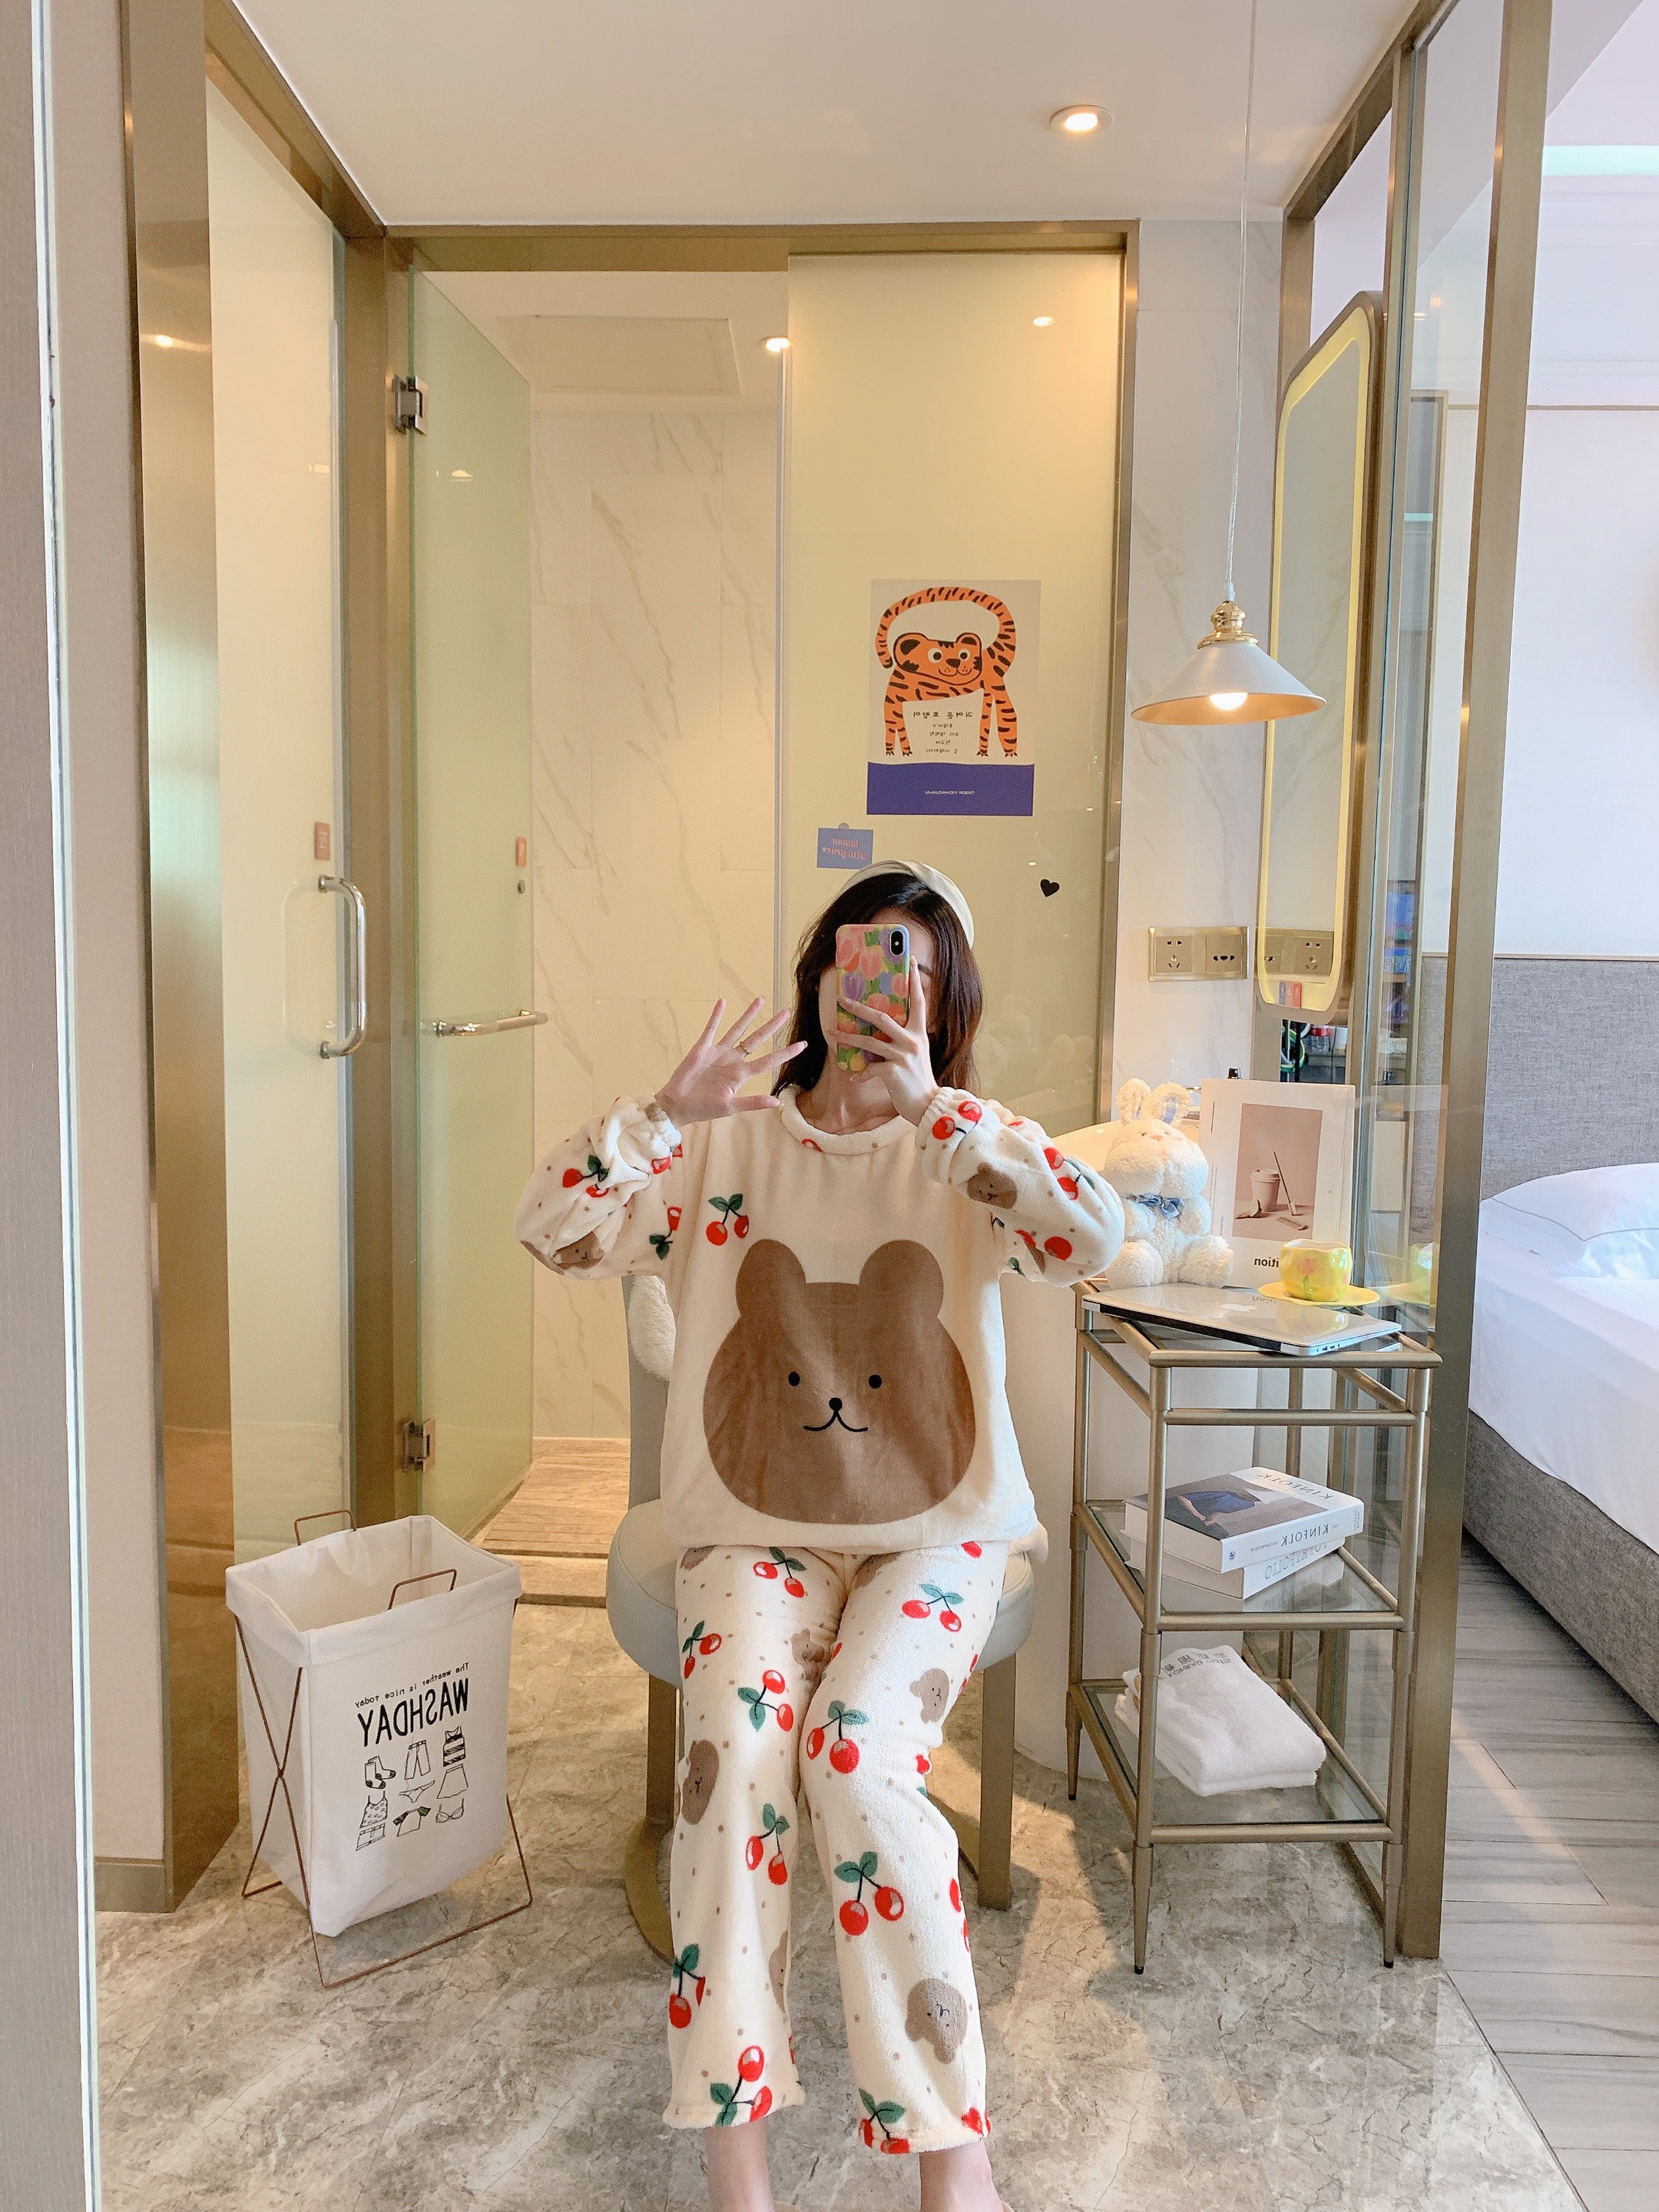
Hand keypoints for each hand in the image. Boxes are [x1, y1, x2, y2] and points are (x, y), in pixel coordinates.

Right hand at [655, 999, 803, 1124]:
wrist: (678, 1105)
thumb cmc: (704, 1109)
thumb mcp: (731, 1107)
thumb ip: (753, 1102)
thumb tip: (778, 1103)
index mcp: (741, 1074)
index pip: (769, 1060)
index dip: (785, 1053)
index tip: (802, 1045)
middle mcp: (733, 1060)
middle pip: (757, 1039)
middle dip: (772, 1026)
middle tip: (786, 1012)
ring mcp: (719, 1052)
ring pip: (738, 1029)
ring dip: (748, 1015)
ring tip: (760, 1000)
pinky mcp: (702, 1047)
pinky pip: (711, 1028)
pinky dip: (717, 1015)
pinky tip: (723, 1002)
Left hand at [837, 959, 937, 1124]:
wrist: (927, 1105)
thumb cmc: (918, 1079)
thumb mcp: (916, 1053)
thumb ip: (903, 1039)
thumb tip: (882, 1029)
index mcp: (919, 1033)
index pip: (918, 1001)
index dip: (914, 981)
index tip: (911, 960)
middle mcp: (912, 1041)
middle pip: (881, 1017)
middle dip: (858, 1007)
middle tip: (841, 998)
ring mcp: (902, 1056)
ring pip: (868, 1041)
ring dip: (847, 1038)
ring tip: (831, 1034)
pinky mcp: (893, 1072)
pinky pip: (869, 1069)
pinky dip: (860, 1073)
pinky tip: (854, 1076)